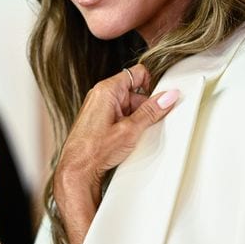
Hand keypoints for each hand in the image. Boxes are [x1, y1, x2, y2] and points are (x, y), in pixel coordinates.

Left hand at [55, 64, 179, 209]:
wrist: (77, 169)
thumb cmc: (94, 150)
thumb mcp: (130, 130)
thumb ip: (151, 111)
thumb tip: (167, 97)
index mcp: (107, 90)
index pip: (137, 73)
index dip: (151, 85)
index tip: (158, 100)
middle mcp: (100, 94)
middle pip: (134, 92)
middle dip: (144, 107)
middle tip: (145, 125)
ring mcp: (98, 107)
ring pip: (128, 105)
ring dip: (135, 119)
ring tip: (131, 136)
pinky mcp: (98, 119)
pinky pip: (119, 115)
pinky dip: (126, 124)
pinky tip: (125, 139)